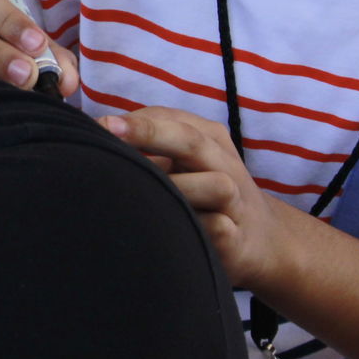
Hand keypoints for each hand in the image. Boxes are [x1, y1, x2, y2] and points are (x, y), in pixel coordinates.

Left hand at [99, 105, 297, 290]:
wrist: (263, 241)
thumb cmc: (207, 194)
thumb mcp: (185, 162)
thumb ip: (151, 145)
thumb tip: (95, 136)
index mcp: (208, 138)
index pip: (170, 118)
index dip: (134, 120)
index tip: (97, 123)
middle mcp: (225, 163)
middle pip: (192, 141)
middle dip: (150, 132)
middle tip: (110, 129)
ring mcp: (236, 201)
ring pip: (215, 184)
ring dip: (178, 187)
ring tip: (144, 194)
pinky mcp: (238, 238)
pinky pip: (217, 228)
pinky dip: (196, 228)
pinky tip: (172, 232)